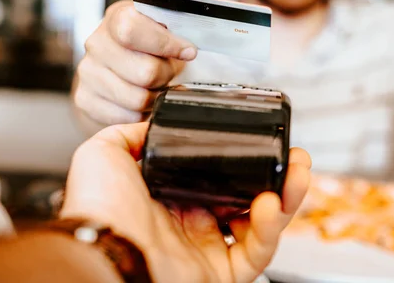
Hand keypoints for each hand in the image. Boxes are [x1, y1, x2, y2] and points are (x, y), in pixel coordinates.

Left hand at [60, 123, 311, 282]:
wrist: (102, 252)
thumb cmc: (97, 209)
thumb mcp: (103, 153)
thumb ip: (128, 134)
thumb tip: (151, 125)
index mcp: (167, 197)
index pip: (216, 178)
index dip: (242, 161)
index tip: (260, 142)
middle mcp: (189, 225)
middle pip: (245, 200)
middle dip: (275, 177)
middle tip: (293, 158)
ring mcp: (206, 251)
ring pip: (260, 227)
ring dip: (285, 200)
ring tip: (296, 173)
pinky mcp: (220, 276)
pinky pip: (257, 255)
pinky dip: (270, 229)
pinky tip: (271, 202)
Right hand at [72, 0, 197, 126]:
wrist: (118, 67)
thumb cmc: (150, 46)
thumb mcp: (166, 29)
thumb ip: (181, 31)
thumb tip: (190, 51)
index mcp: (117, 17)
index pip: (131, 29)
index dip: (165, 43)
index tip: (188, 52)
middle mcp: (97, 42)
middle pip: (144, 72)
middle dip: (166, 77)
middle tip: (169, 75)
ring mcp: (88, 72)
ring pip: (137, 99)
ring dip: (155, 98)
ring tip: (155, 88)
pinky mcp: (85, 98)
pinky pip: (126, 116)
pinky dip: (140, 114)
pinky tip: (141, 101)